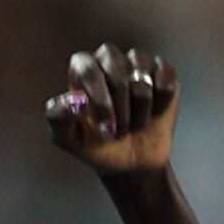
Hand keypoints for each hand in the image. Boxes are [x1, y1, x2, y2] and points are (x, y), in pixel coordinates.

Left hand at [46, 43, 178, 175]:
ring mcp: (138, 64)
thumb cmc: (94, 146)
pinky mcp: (163, 73)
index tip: (104, 125)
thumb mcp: (67, 138)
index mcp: (82, 70)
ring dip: (139, 110)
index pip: (87, 68)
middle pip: (116, 68)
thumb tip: (76, 100)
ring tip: (133, 125)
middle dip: (119, 105)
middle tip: (117, 130)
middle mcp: (109, 60)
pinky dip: (160, 104)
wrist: (130, 163)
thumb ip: (58, 118)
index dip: (98, 97)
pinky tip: (153, 114)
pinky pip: (165, 81)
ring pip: (142, 77)